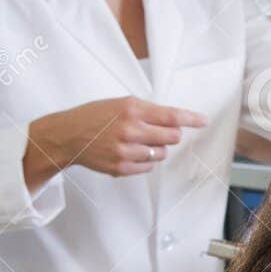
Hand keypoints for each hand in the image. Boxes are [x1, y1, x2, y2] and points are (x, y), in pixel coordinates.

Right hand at [26, 97, 207, 187]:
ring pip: (162, 153)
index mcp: (131, 110)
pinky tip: (131, 152)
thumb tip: (175, 119)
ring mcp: (126, 151)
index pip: (171, 116)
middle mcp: (130, 130)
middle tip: (158, 132)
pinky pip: (149, 167)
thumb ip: (147, 110)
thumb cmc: (94, 117)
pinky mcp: (121, 167)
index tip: (203, 121)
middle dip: (170, 135)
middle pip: (173, 137)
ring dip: (156, 148)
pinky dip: (146, 161)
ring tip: (138, 141)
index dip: (191, 119)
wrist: (67, 136)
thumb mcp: (120, 104)